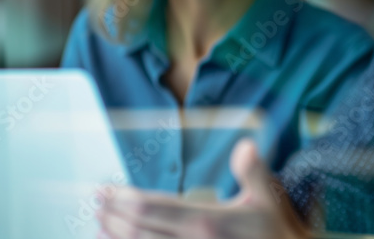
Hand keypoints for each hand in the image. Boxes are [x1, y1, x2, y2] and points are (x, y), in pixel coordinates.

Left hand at [98, 139, 308, 238]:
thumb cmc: (277, 234)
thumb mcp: (269, 199)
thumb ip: (253, 171)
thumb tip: (245, 145)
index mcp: (206, 222)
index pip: (151, 207)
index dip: (123, 198)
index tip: (105, 189)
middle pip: (137, 230)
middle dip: (112, 215)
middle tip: (96, 202)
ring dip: (114, 237)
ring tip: (99, 225)